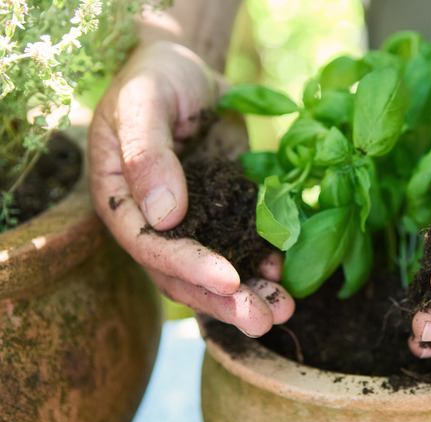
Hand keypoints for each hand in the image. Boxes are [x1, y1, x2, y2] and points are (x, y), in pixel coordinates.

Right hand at [89, 41, 293, 335]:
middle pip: (184, 274)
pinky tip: (288, 274)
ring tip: (284, 312)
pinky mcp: (225, 211)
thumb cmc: (155, 79)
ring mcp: (193, 221)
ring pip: (217, 270)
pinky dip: (265, 262)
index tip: (229, 279)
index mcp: (122, 202)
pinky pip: (244, 245)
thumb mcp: (143, 104)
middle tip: (264, 319)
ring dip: (251, 294)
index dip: (189, 266)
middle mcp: (154, 223)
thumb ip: (148, 155)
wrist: (187, 71)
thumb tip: (164, 215)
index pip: (150, 247)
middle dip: (225, 300)